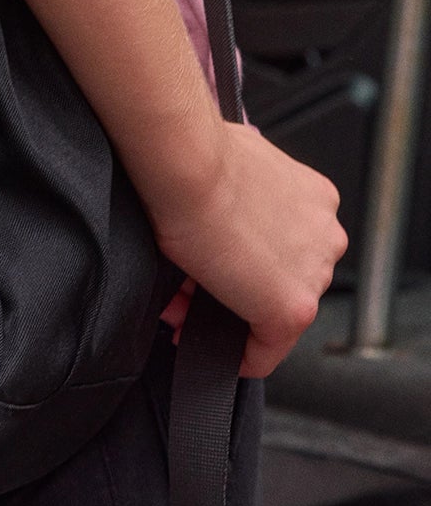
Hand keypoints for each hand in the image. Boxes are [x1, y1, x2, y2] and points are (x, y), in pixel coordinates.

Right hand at [150, 123, 346, 377]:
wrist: (189, 164)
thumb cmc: (200, 153)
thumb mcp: (235, 164)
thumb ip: (243, 195)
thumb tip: (218, 214)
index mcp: (316, 200)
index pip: (288, 246)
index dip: (245, 259)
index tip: (218, 265)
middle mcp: (326, 238)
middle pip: (279, 280)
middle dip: (233, 288)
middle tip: (191, 288)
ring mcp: (313, 276)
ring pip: (270, 312)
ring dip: (225, 312)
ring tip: (179, 306)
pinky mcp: (291, 310)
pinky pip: (265, 350)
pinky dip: (234, 352)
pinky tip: (199, 338)